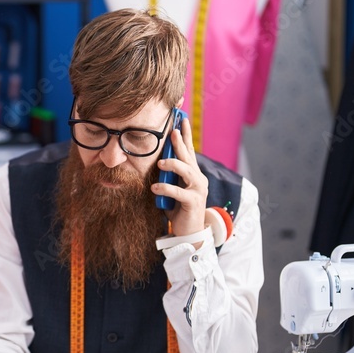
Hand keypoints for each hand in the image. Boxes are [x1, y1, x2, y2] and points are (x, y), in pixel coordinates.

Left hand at [151, 115, 208, 239]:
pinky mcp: (193, 202)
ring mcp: (197, 189)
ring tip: (161, 162)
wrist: (188, 232)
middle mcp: (198, 179)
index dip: (186, 135)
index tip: (182, 120)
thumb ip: (169, 176)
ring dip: (173, 164)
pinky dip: (166, 188)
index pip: (189, 151)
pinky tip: (155, 188)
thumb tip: (157, 161)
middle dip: (181, 142)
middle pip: (188, 156)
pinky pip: (178, 192)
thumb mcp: (172, 188)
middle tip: (173, 131)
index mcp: (192, 174)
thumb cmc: (178, 208)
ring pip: (186, 171)